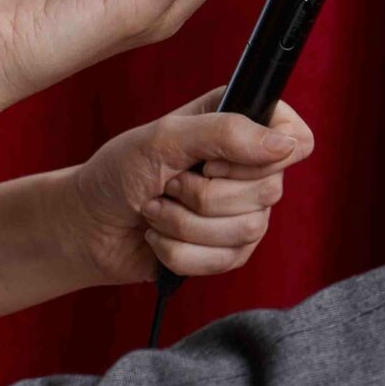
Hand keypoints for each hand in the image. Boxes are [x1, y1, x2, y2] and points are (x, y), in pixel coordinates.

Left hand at [67, 87, 314, 283]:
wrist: (86, 225)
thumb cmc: (119, 172)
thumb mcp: (166, 138)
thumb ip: (226, 132)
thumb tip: (285, 145)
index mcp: (243, 126)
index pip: (298, 139)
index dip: (265, 157)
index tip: (215, 162)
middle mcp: (250, 168)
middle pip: (271, 191)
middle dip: (204, 195)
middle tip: (170, 184)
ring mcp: (243, 212)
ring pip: (249, 229)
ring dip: (185, 224)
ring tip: (157, 210)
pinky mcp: (228, 250)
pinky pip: (226, 259)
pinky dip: (180, 251)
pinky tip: (160, 237)